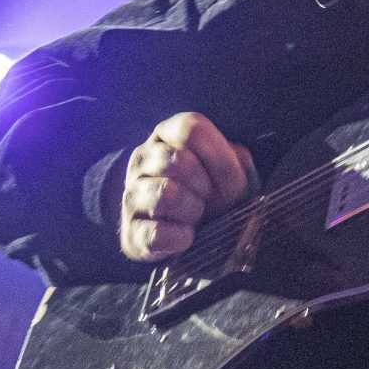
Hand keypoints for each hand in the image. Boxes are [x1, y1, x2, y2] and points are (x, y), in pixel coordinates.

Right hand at [116, 112, 255, 261]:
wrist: (175, 232)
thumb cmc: (206, 193)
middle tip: (210, 200)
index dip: (220, 157)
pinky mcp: (131, 231)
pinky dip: (181, 238)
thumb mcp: (225, 169)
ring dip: (193, 211)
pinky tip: (185, 237)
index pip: (192, 129)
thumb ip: (236, 160)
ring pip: (166, 194)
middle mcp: (142, 159)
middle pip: (179, 161)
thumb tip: (236, 165)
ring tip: (196, 217)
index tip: (232, 179)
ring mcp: (131, 194)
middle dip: (207, 187)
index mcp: (166, 135)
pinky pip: (158, 232)